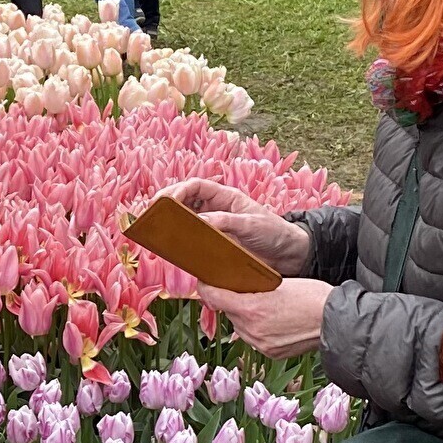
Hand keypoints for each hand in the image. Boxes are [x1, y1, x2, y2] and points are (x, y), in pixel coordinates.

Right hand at [160, 178, 311, 274]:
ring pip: (186, 221)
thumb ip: (226, 222)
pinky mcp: (217, 246)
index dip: (177, 190)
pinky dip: (182, 243)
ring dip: (172, 225)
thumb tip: (201, 221)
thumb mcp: (251, 224)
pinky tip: (174, 250)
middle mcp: (217, 210)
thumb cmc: (275, 233)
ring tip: (156, 232)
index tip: (165, 202)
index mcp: (225, 197)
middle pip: (185, 202)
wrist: (291, 255)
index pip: (194, 186)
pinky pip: (194, 241)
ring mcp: (216, 228)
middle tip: (151, 216)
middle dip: (167, 206)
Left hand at [201, 278, 331, 358]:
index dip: (207, 288)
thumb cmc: (313, 297)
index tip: (205, 283)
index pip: (214, 297)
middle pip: (229, 312)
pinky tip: (276, 321)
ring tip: (268, 307)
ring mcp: (261, 344)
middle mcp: (251, 330)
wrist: (336, 322)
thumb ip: (253, 288)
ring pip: (241, 327)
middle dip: (234, 302)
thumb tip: (236, 288)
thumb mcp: (279, 283)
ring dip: (247, 317)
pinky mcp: (271, 353)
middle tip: (247, 291)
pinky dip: (260, 330)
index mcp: (251, 309)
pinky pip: (256, 339)